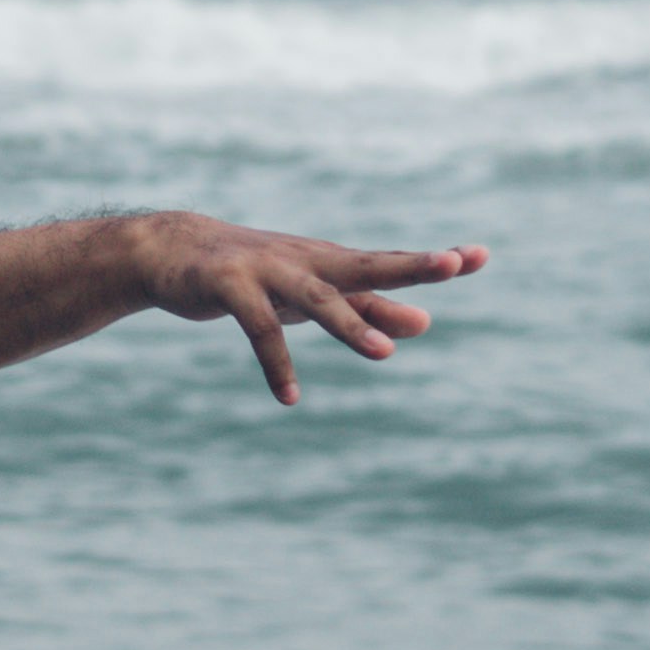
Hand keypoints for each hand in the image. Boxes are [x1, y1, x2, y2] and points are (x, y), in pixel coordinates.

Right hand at [127, 218, 484, 405]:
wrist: (169, 251)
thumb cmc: (254, 274)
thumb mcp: (314, 292)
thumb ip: (368, 307)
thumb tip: (426, 322)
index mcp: (331, 262)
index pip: (390, 262)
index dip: (433, 262)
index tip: (479, 256)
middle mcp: (307, 260)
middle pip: (366, 264)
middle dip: (409, 266)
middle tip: (451, 265)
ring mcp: (268, 269)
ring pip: (316, 296)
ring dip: (349, 323)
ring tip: (383, 353)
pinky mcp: (230, 286)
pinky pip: (259, 328)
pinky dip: (276, 363)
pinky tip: (291, 397)